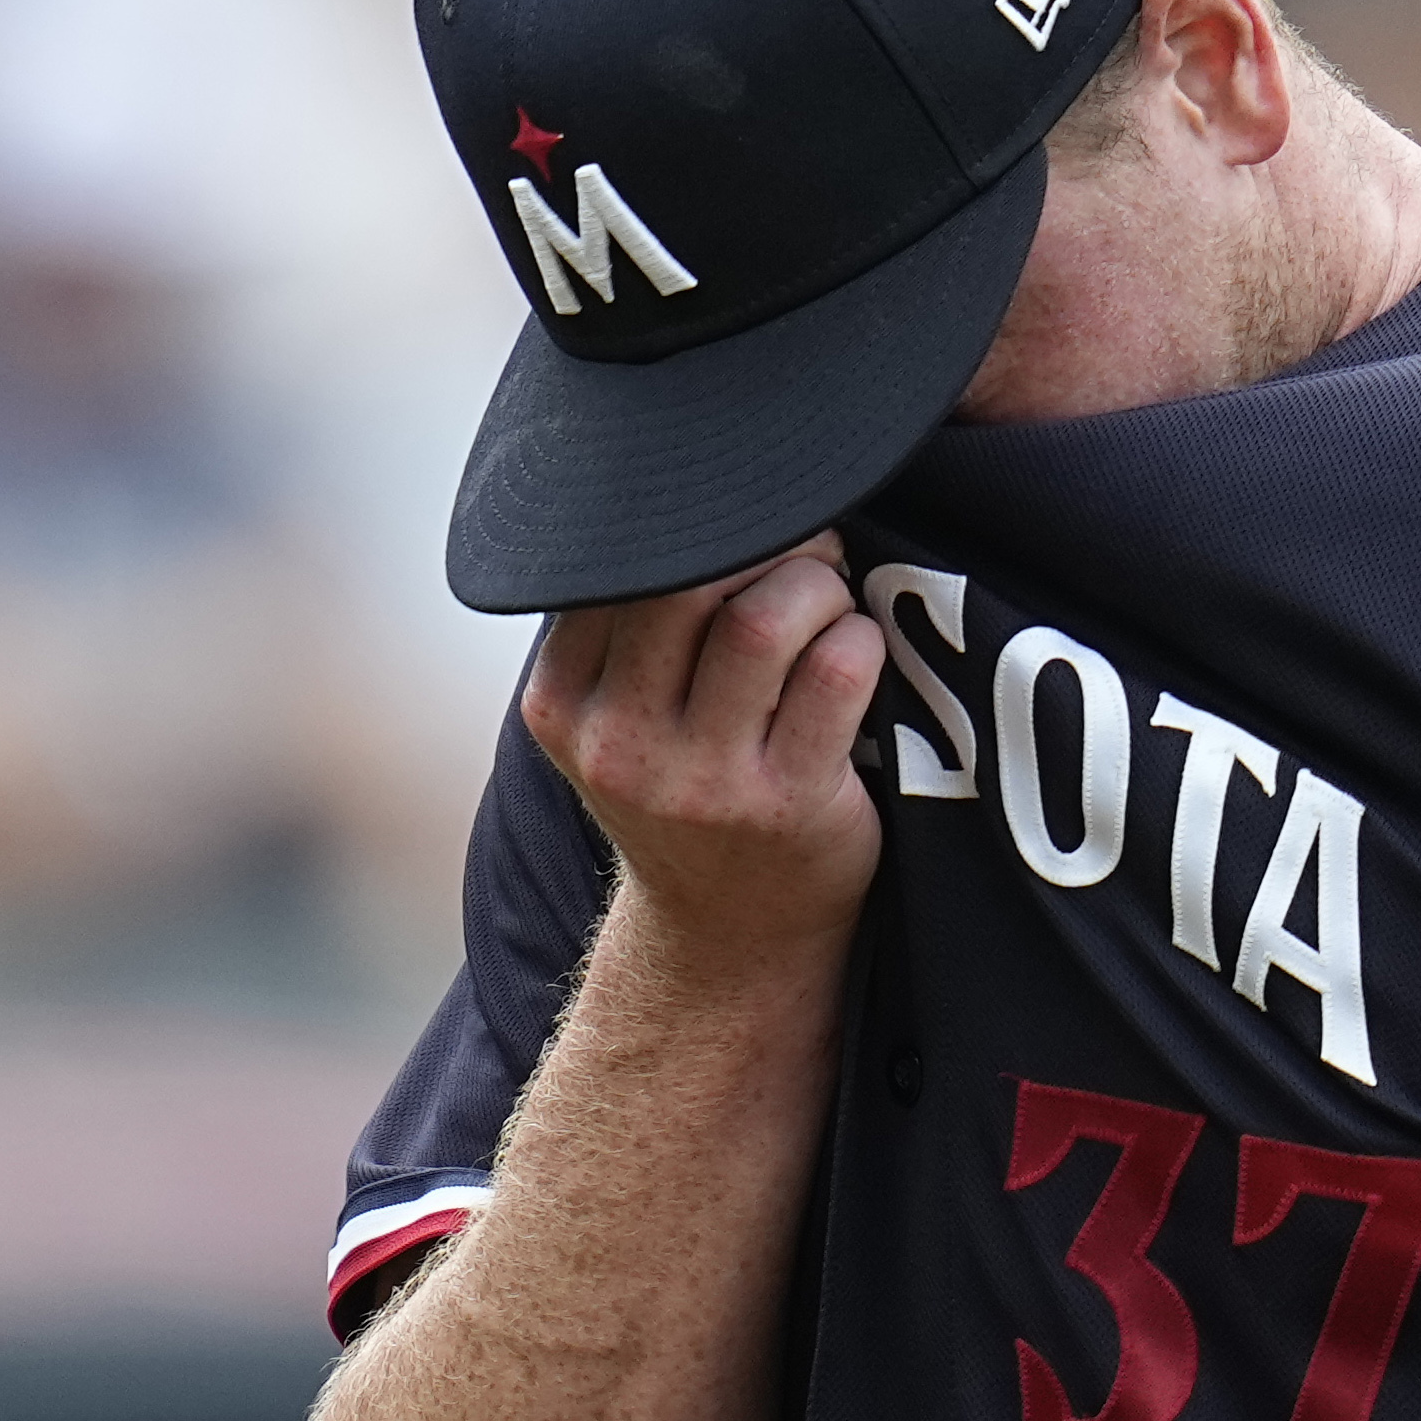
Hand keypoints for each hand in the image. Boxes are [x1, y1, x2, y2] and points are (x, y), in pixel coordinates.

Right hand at [522, 542, 886, 968]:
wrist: (726, 932)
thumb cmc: (687, 785)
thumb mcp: (617, 712)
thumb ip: (628, 620)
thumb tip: (707, 488)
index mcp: (560, 700)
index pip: (621, 561)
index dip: (700, 524)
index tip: (745, 530)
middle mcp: (617, 741)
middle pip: (688, 577)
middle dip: (767, 541)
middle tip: (807, 552)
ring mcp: (699, 781)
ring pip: (761, 618)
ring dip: (818, 587)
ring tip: (832, 604)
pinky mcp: (783, 804)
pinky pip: (833, 674)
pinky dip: (860, 640)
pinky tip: (860, 653)